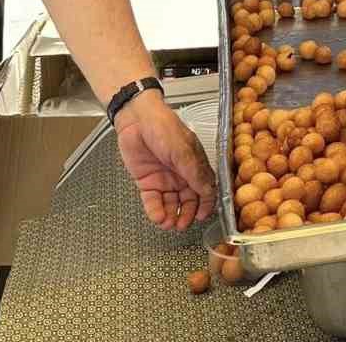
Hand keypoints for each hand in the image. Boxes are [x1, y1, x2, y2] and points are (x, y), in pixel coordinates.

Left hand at [114, 91, 217, 230]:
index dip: (205, 204)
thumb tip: (208, 192)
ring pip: (171, 204)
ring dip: (171, 216)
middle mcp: (181, 174)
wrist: (136, 120)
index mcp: (195, 164)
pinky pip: (153, 201)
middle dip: (187, 214)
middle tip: (183, 225)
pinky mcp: (147, 182)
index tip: (202, 216)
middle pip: (188, 200)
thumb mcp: (183, 150)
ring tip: (169, 224)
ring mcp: (164, 179)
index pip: (205, 189)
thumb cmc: (164, 127)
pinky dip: (155, 211)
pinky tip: (157, 217)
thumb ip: (195, 172)